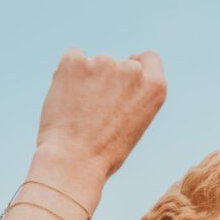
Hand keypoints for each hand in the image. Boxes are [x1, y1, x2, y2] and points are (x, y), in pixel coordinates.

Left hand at [36, 48, 166, 179]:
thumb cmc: (105, 152)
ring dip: (86, 80)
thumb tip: (114, 79)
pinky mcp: (75, 61)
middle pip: (118, 63)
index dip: (136, 65)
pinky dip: (67, 74)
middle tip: (95, 109)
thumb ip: (132, 95)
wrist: (74, 160)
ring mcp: (104, 62)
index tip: (124, 77)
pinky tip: (65, 100)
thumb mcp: (135, 124)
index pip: (149, 59)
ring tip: (78, 112)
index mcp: (154, 87)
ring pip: (93, 64)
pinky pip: (72, 58)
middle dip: (107, 78)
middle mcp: (132, 70)